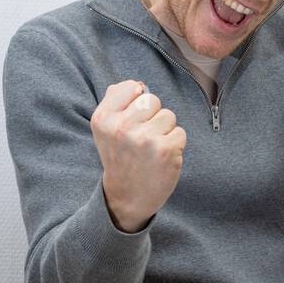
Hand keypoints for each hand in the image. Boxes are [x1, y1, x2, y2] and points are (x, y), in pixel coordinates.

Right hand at [90, 80, 186, 231]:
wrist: (127, 197)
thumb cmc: (121, 157)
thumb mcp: (106, 129)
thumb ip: (116, 101)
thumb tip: (138, 84)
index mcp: (103, 118)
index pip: (132, 87)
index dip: (137, 102)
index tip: (131, 121)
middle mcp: (121, 127)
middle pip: (153, 100)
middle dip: (153, 117)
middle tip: (142, 139)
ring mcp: (144, 139)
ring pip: (169, 116)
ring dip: (165, 131)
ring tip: (152, 149)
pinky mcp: (165, 150)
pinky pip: (180, 133)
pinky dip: (175, 145)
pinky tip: (161, 158)